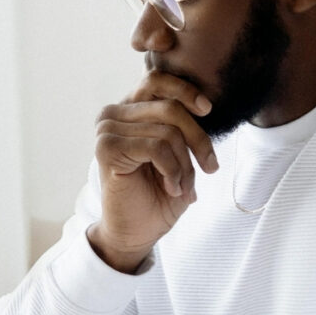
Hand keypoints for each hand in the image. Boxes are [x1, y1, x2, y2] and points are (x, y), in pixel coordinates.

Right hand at [89, 70, 218, 271]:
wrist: (136, 233)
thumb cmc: (157, 195)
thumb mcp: (179, 155)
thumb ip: (182, 126)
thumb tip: (204, 103)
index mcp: (129, 110)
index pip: (157, 81)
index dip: (186, 90)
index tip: (207, 110)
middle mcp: (113, 114)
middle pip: (171, 109)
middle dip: (198, 141)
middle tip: (209, 169)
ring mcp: (106, 130)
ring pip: (168, 132)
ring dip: (185, 165)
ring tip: (181, 186)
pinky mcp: (106, 149)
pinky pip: (157, 148)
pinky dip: (173, 171)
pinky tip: (171, 187)